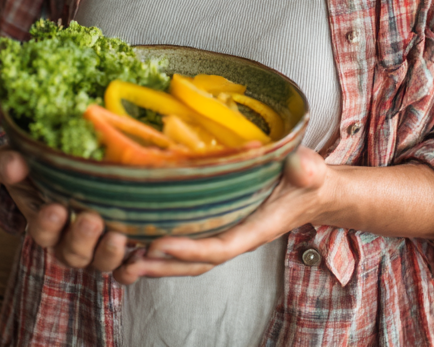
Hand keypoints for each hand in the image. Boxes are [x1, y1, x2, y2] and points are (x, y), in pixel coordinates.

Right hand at [0, 147, 132, 273]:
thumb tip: (13, 163)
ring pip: (100, 262)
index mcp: (45, 222)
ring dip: (108, 253)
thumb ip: (8, 163)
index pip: (42, 231)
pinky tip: (141, 256)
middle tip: (90, 220)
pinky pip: (124, 268)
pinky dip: (131, 268)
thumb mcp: (17, 158)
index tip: (54, 209)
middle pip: (72, 253)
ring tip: (117, 237)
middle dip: (80, 239)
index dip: (47, 225)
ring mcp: (97, 246)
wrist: (73, 164)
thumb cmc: (42, 163)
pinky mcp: (122, 247)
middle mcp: (70, 240)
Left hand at [114, 147, 329, 284]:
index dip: (189, 249)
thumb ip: (306, 169)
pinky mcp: (218, 225)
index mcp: (256, 228)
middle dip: (162, 265)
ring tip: (123, 262)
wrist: (310, 191)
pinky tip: (138, 242)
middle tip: (127, 263)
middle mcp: (237, 237)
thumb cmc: (307, 179)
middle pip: (196, 262)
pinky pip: (189, 243)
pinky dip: (164, 248)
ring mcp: (226, 233)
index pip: (220, 246)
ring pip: (188, 258)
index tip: (158, 243)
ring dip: (157, 263)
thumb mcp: (309, 170)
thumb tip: (301, 167)